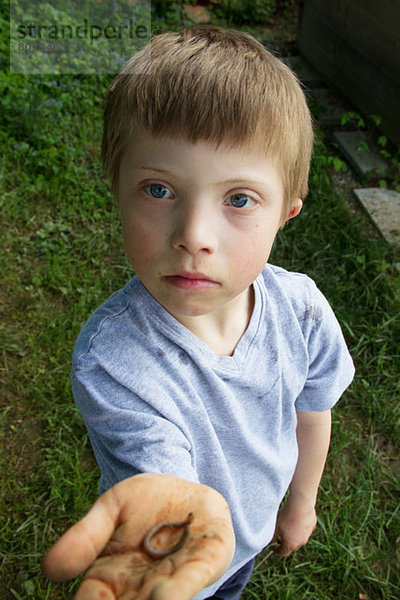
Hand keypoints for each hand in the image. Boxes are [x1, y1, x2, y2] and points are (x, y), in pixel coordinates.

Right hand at [43, 473, 234, 599]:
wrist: (186, 491)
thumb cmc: (144, 504)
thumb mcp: (111, 509)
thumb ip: (86, 536)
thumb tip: (50, 569)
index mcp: (110, 579)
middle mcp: (141, 588)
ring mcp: (174, 578)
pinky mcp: (205, 562)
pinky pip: (191, 579)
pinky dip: (179, 591)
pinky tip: (165, 597)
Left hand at [271, 497, 316, 556]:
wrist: (301, 504)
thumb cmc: (286, 516)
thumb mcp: (275, 527)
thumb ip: (271, 536)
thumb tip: (266, 541)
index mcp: (291, 545)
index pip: (283, 553)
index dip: (277, 551)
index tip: (272, 547)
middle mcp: (301, 542)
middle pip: (291, 546)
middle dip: (284, 543)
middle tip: (278, 538)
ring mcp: (308, 534)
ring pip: (299, 538)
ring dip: (292, 536)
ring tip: (287, 529)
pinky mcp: (312, 525)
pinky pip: (305, 530)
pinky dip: (300, 528)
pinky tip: (295, 520)